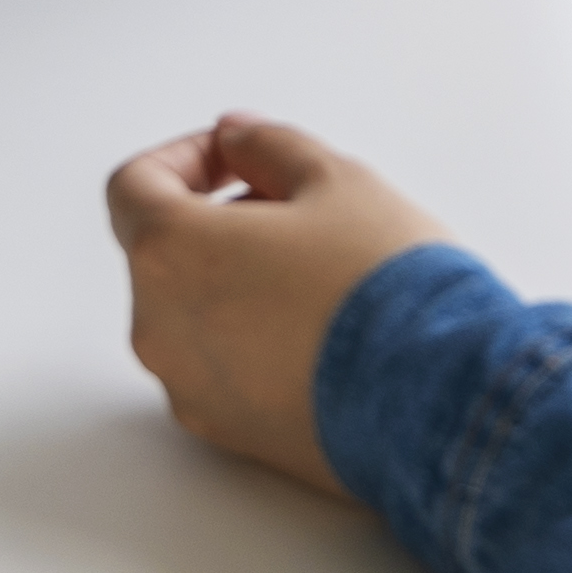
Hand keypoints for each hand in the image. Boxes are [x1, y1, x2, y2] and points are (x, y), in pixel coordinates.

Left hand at [106, 112, 451, 492]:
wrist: (437, 399)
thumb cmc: (385, 285)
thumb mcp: (337, 179)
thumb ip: (268, 145)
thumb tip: (235, 138)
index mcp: (171, 252)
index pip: (133, 186)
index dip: (183, 158)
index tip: (237, 159)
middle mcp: (159, 327)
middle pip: (162, 252)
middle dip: (219, 220)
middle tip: (301, 213)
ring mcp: (187, 388)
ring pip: (189, 313)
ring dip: (235, 281)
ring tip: (322, 279)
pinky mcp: (224, 434)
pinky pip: (218, 369)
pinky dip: (251, 341)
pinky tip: (322, 335)